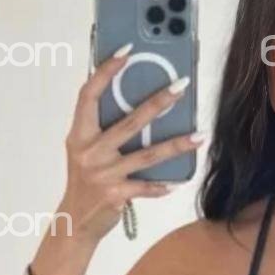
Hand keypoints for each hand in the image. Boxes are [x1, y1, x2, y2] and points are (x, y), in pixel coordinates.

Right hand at [58, 46, 203, 243]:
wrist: (75, 223)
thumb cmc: (85, 182)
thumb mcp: (85, 152)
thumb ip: (102, 130)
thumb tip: (139, 106)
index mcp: (79, 135)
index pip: (89, 95)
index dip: (105, 71)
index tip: (126, 51)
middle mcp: (89, 152)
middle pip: (129, 122)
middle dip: (158, 102)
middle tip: (181, 85)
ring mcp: (102, 174)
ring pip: (146, 155)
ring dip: (176, 145)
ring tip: (199, 135)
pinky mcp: (115, 195)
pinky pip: (145, 187)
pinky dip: (163, 185)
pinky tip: (180, 180)